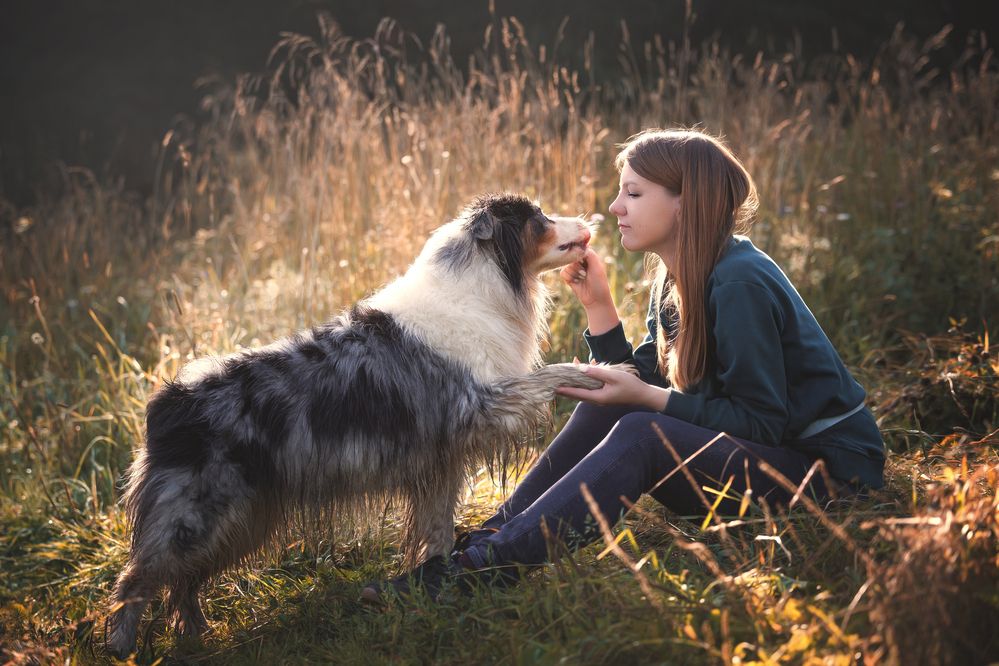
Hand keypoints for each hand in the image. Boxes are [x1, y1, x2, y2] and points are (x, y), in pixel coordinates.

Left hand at [555, 363, 669, 410]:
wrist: (644, 395)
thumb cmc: (631, 386)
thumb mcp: (613, 376)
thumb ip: (597, 372)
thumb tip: (580, 369)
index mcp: (598, 397)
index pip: (577, 393)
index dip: (565, 389)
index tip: (553, 387)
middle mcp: (597, 400)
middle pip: (577, 393)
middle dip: (565, 387)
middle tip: (553, 382)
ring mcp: (601, 398)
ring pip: (583, 390)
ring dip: (574, 383)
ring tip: (563, 376)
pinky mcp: (604, 395)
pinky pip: (590, 388)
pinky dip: (585, 380)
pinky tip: (583, 370)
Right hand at [559, 247, 612, 308]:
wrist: (595, 299)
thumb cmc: (599, 282)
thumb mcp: (597, 265)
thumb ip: (589, 253)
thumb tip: (578, 247)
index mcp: (589, 257)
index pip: (579, 248)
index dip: (578, 251)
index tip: (582, 258)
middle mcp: (581, 262)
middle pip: (571, 256)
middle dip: (578, 265)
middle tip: (585, 272)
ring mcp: (574, 270)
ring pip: (567, 265)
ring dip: (575, 273)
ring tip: (582, 279)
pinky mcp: (568, 278)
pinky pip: (563, 272)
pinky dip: (569, 278)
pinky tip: (576, 283)